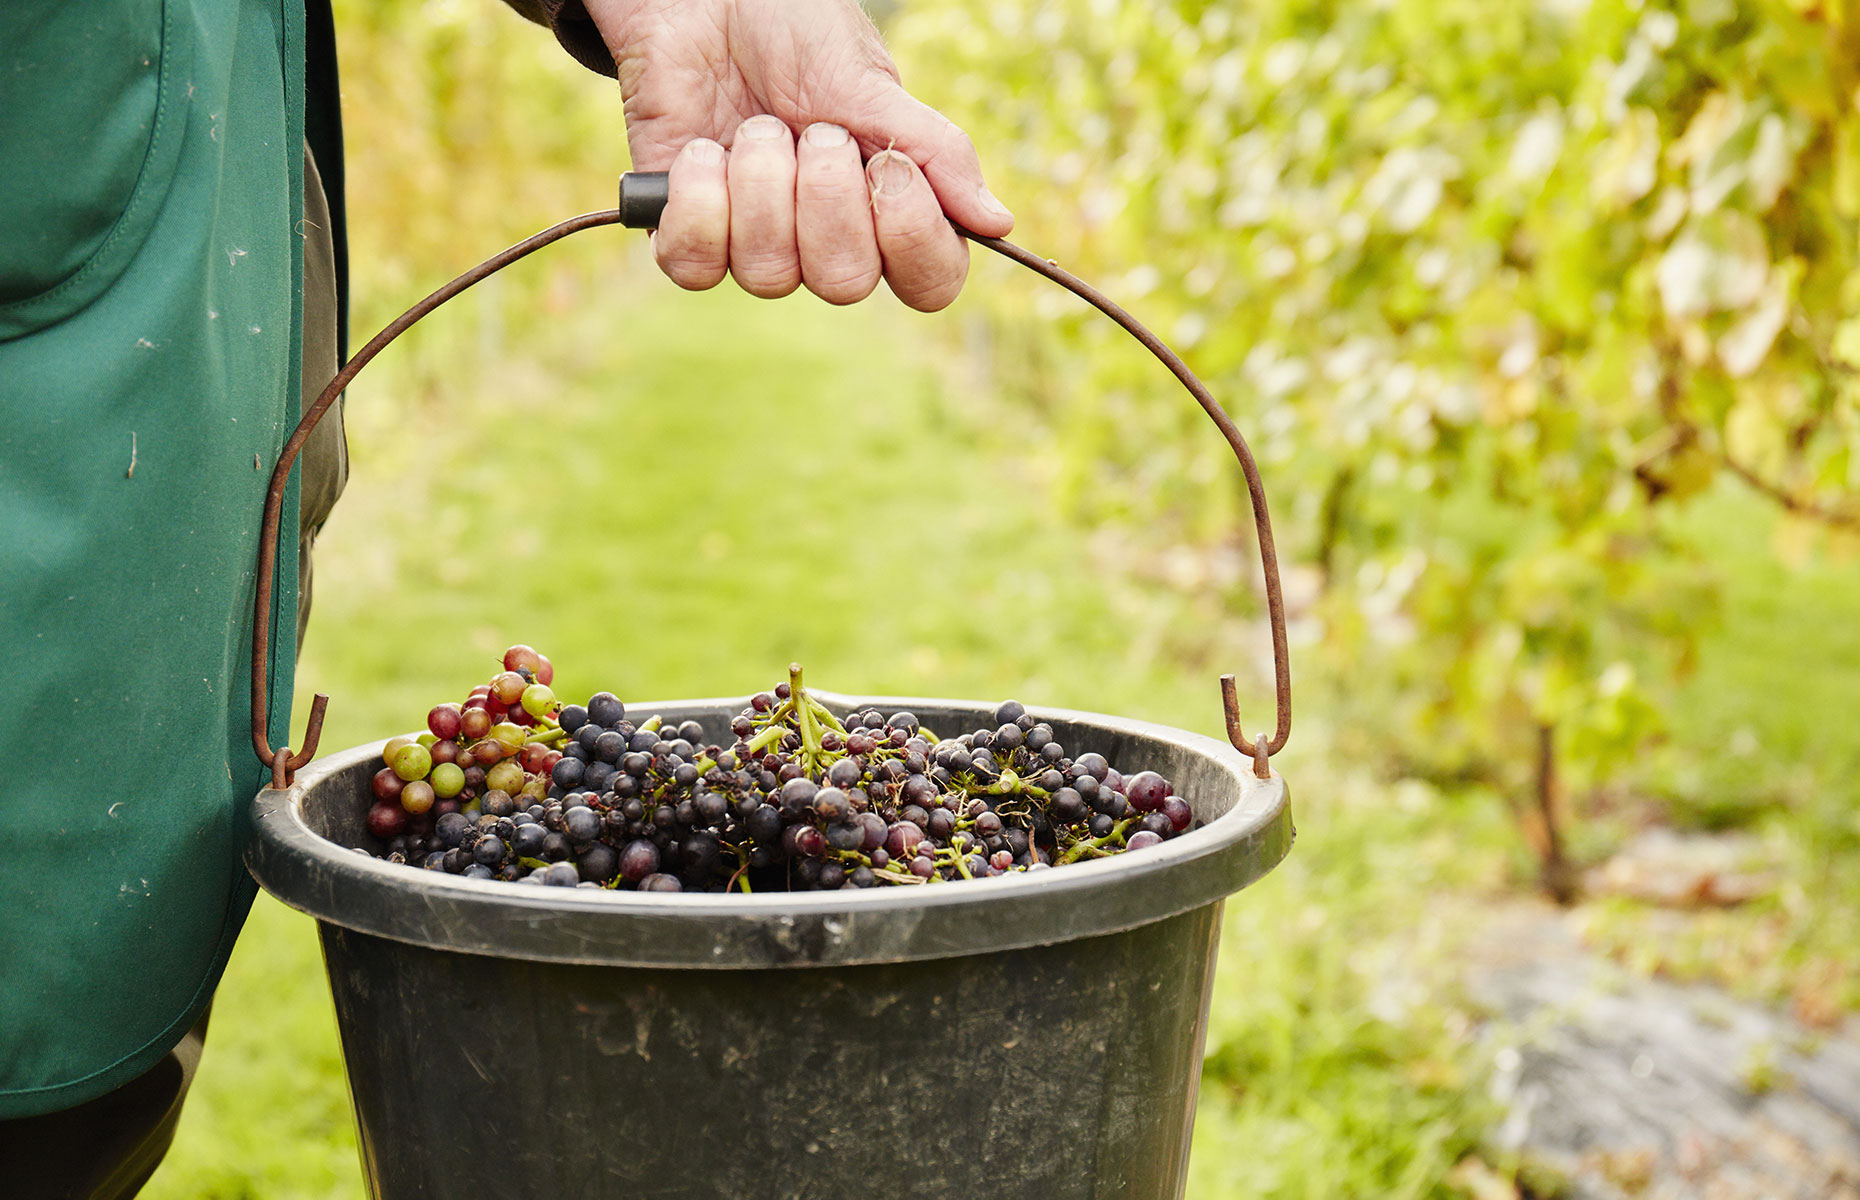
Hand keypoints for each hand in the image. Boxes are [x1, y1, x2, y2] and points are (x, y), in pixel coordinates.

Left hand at [581, 0, 1013, 310]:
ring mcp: (758, 243)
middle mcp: (827, 241)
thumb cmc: (791, 32)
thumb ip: (934, 154)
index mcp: (888, 209)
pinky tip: (704, 151)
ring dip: (762, 183)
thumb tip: (998, 224)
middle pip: (845, 283)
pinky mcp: (691, 234)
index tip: (890, 167)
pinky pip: (697, 265)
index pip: (929, 282)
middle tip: (812, 130)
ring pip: (769, 275)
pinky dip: (700, 200)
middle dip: (826, 197)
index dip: (912, 240)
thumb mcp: (871, 83)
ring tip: (755, 126)